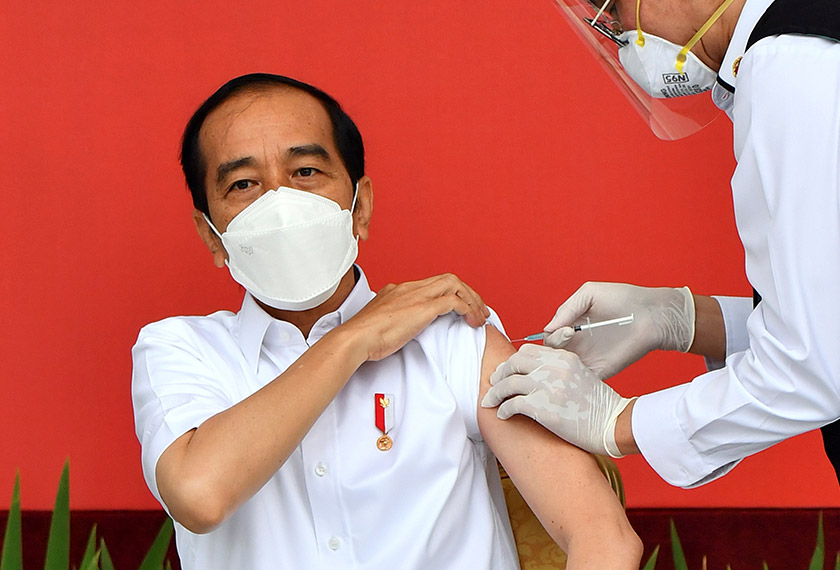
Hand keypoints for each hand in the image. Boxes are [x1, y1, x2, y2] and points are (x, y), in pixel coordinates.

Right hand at [342, 273, 488, 360]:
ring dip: (472, 300)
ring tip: (479, 317)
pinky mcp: (422, 308)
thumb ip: (394, 318)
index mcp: (400, 290)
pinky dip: (467, 309)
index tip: (462, 308)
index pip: (434, 283)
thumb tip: (401, 325)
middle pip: (449, 279)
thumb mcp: (381, 322)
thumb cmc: (364, 337)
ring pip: (455, 285)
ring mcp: (416, 296)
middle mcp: (410, 288)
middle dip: (468, 294)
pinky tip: (471, 322)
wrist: (355, 339)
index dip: (453, 293)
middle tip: (479, 311)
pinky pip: (455, 301)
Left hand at [481, 344, 631, 456]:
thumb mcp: (579, 374)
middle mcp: (553, 368)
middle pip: (513, 363)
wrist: (612, 424)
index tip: (505, 371)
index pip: (526, 351)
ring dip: (495, 393)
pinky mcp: (542, 408)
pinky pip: (512, 404)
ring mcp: (547, 387)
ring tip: (490, 402)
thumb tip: (531, 373)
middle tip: (492, 384)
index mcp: (562, 357)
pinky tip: (502, 416)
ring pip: (507, 383)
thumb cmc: (597, 404)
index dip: (511, 361)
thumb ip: (557, 368)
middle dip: (499, 374)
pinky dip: (503, 410)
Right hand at [543, 282, 694, 378]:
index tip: (566, 329)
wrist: (652, 315)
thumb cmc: (624, 299)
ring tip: (572, 351)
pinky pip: (580, 380)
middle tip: (569, 336)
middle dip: (553, 347)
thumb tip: (547, 328)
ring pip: (561, 369)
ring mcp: (588, 359)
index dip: (551, 335)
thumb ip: (566, 309)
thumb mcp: (589, 294)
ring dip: (559, 364)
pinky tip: (579, 366)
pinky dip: (572, 378)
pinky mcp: (600, 371)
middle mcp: (577, 344)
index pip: (549, 336)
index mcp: (572, 326)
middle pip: (551, 354)